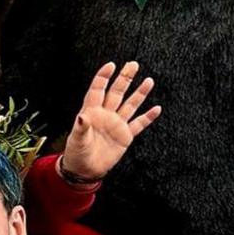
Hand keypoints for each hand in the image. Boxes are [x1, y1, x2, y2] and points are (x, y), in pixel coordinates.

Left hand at [62, 61, 161, 181]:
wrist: (85, 169)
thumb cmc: (77, 153)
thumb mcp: (77, 140)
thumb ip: (81, 128)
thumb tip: (82, 117)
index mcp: (91, 112)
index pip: (98, 90)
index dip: (103, 77)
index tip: (111, 65)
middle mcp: (106, 115)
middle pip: (117, 92)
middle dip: (125, 78)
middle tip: (133, 64)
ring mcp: (117, 124)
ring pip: (130, 105)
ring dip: (139, 93)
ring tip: (148, 81)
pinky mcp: (125, 136)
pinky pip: (139, 124)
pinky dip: (148, 117)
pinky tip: (156, 108)